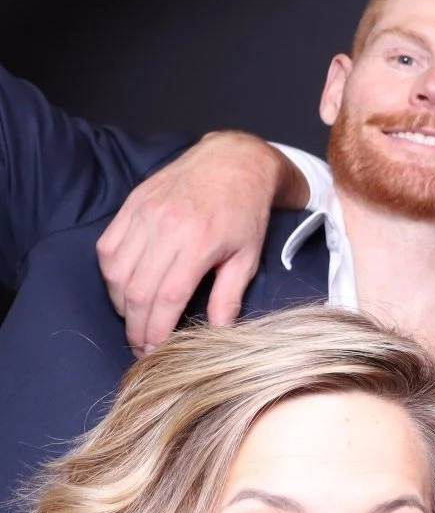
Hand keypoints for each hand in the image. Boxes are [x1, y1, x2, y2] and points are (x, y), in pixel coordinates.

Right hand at [96, 131, 303, 353]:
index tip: (155, 352)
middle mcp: (166, 227)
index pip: (166, 298)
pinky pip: (107, 248)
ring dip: (121, 304)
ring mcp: (144, 214)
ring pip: (116, 272)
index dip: (156, 331)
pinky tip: (124, 288)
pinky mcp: (131, 205)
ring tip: (135, 321)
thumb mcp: (248, 256)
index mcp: (199, 242)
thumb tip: (217, 332)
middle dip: (136, 327)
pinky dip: (110, 274)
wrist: (233, 161)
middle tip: (141, 346)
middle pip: (137, 291)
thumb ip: (229, 295)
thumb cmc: (246, 210)